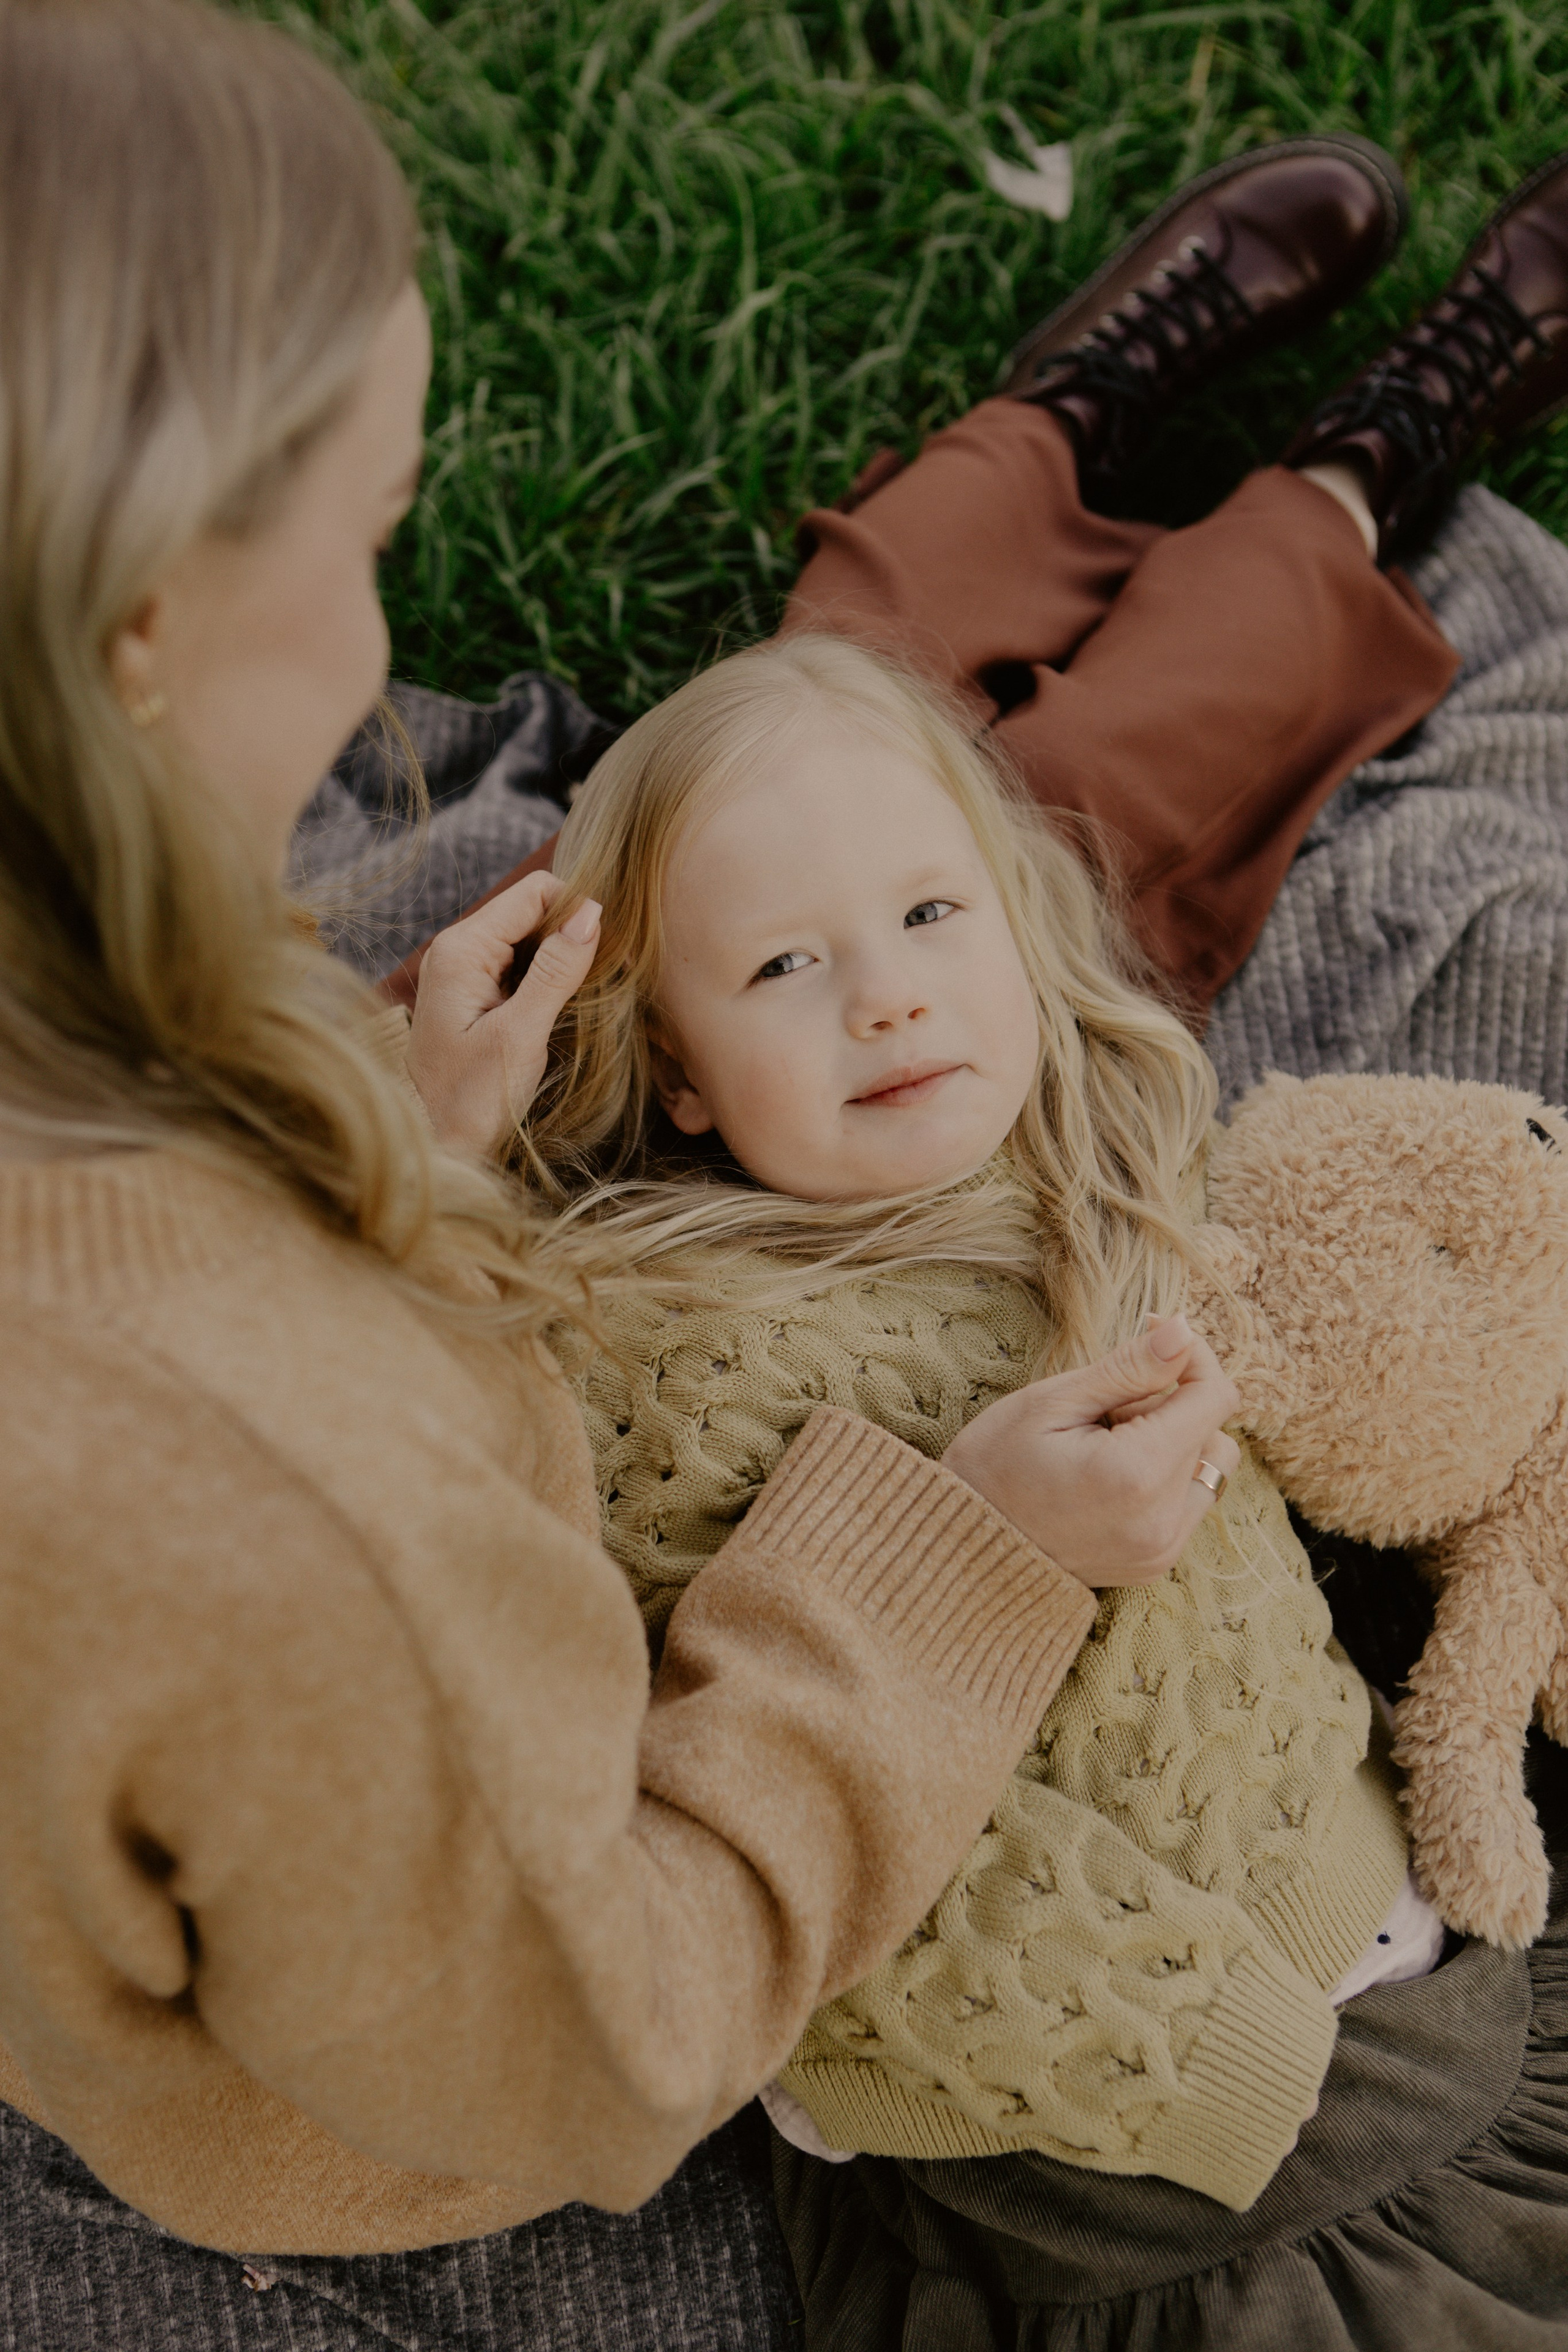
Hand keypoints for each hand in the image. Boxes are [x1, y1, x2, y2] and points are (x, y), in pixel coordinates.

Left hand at [405, 873, 599, 1159]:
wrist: (438, 1149)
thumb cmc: (472, 1102)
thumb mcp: (521, 1036)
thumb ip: (556, 972)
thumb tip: (592, 913)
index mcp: (461, 950)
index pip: (534, 893)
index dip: (578, 911)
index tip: (614, 950)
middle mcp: (456, 949)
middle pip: (531, 911)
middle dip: (572, 934)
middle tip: (606, 977)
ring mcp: (463, 971)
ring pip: (529, 938)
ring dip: (563, 958)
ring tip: (586, 996)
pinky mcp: (473, 994)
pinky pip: (520, 965)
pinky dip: (547, 978)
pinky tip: (563, 1007)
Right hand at [942, 1316, 1240, 1587]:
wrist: (961, 1548)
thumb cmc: (993, 1467)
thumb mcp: (1051, 1403)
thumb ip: (1128, 1367)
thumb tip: (1184, 1331)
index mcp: (1137, 1473)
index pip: (1214, 1396)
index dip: (1191, 1356)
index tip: (1150, 1338)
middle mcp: (1163, 1520)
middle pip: (1213, 1431)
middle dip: (1170, 1405)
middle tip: (1104, 1409)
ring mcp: (1162, 1548)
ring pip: (1207, 1468)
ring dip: (1173, 1443)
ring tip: (1108, 1444)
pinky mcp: (1156, 1562)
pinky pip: (1188, 1502)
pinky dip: (1164, 1478)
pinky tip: (1110, 1477)